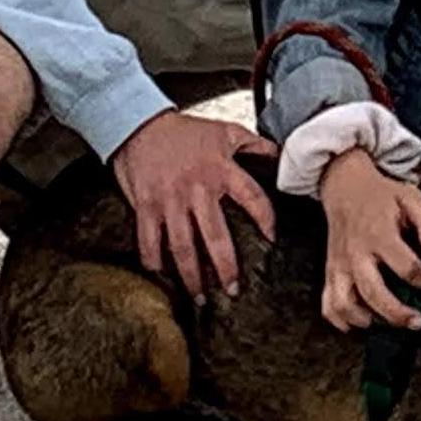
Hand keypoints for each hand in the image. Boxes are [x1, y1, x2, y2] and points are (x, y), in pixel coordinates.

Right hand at [109, 109, 276, 301]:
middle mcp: (197, 188)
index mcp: (220, 169)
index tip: (271, 239)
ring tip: (200, 296)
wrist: (140, 124)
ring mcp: (169, 200)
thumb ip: (254, 144)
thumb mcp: (225, 131)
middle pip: (215, 236)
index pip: (252, 197)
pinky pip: (149, 241)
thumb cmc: (185, 131)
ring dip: (191, 275)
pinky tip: (162, 277)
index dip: (265, 218)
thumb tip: (281, 154)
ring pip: (183, 247)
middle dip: (225, 267)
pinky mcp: (145, 206)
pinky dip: (154, 262)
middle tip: (233, 289)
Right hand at [316, 147, 420, 332]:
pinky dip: (340, 319)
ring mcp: (341, 265)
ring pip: (345, 303)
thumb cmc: (380, 195)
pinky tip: (357, 323)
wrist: (346, 187)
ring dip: (365, 320)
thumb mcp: (412, 197)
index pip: (404, 265)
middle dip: (396, 313)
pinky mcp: (331, 272)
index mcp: (380, 234)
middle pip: (373, 292)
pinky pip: (328, 304)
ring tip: (384, 323)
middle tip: (416, 322)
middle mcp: (357, 253)